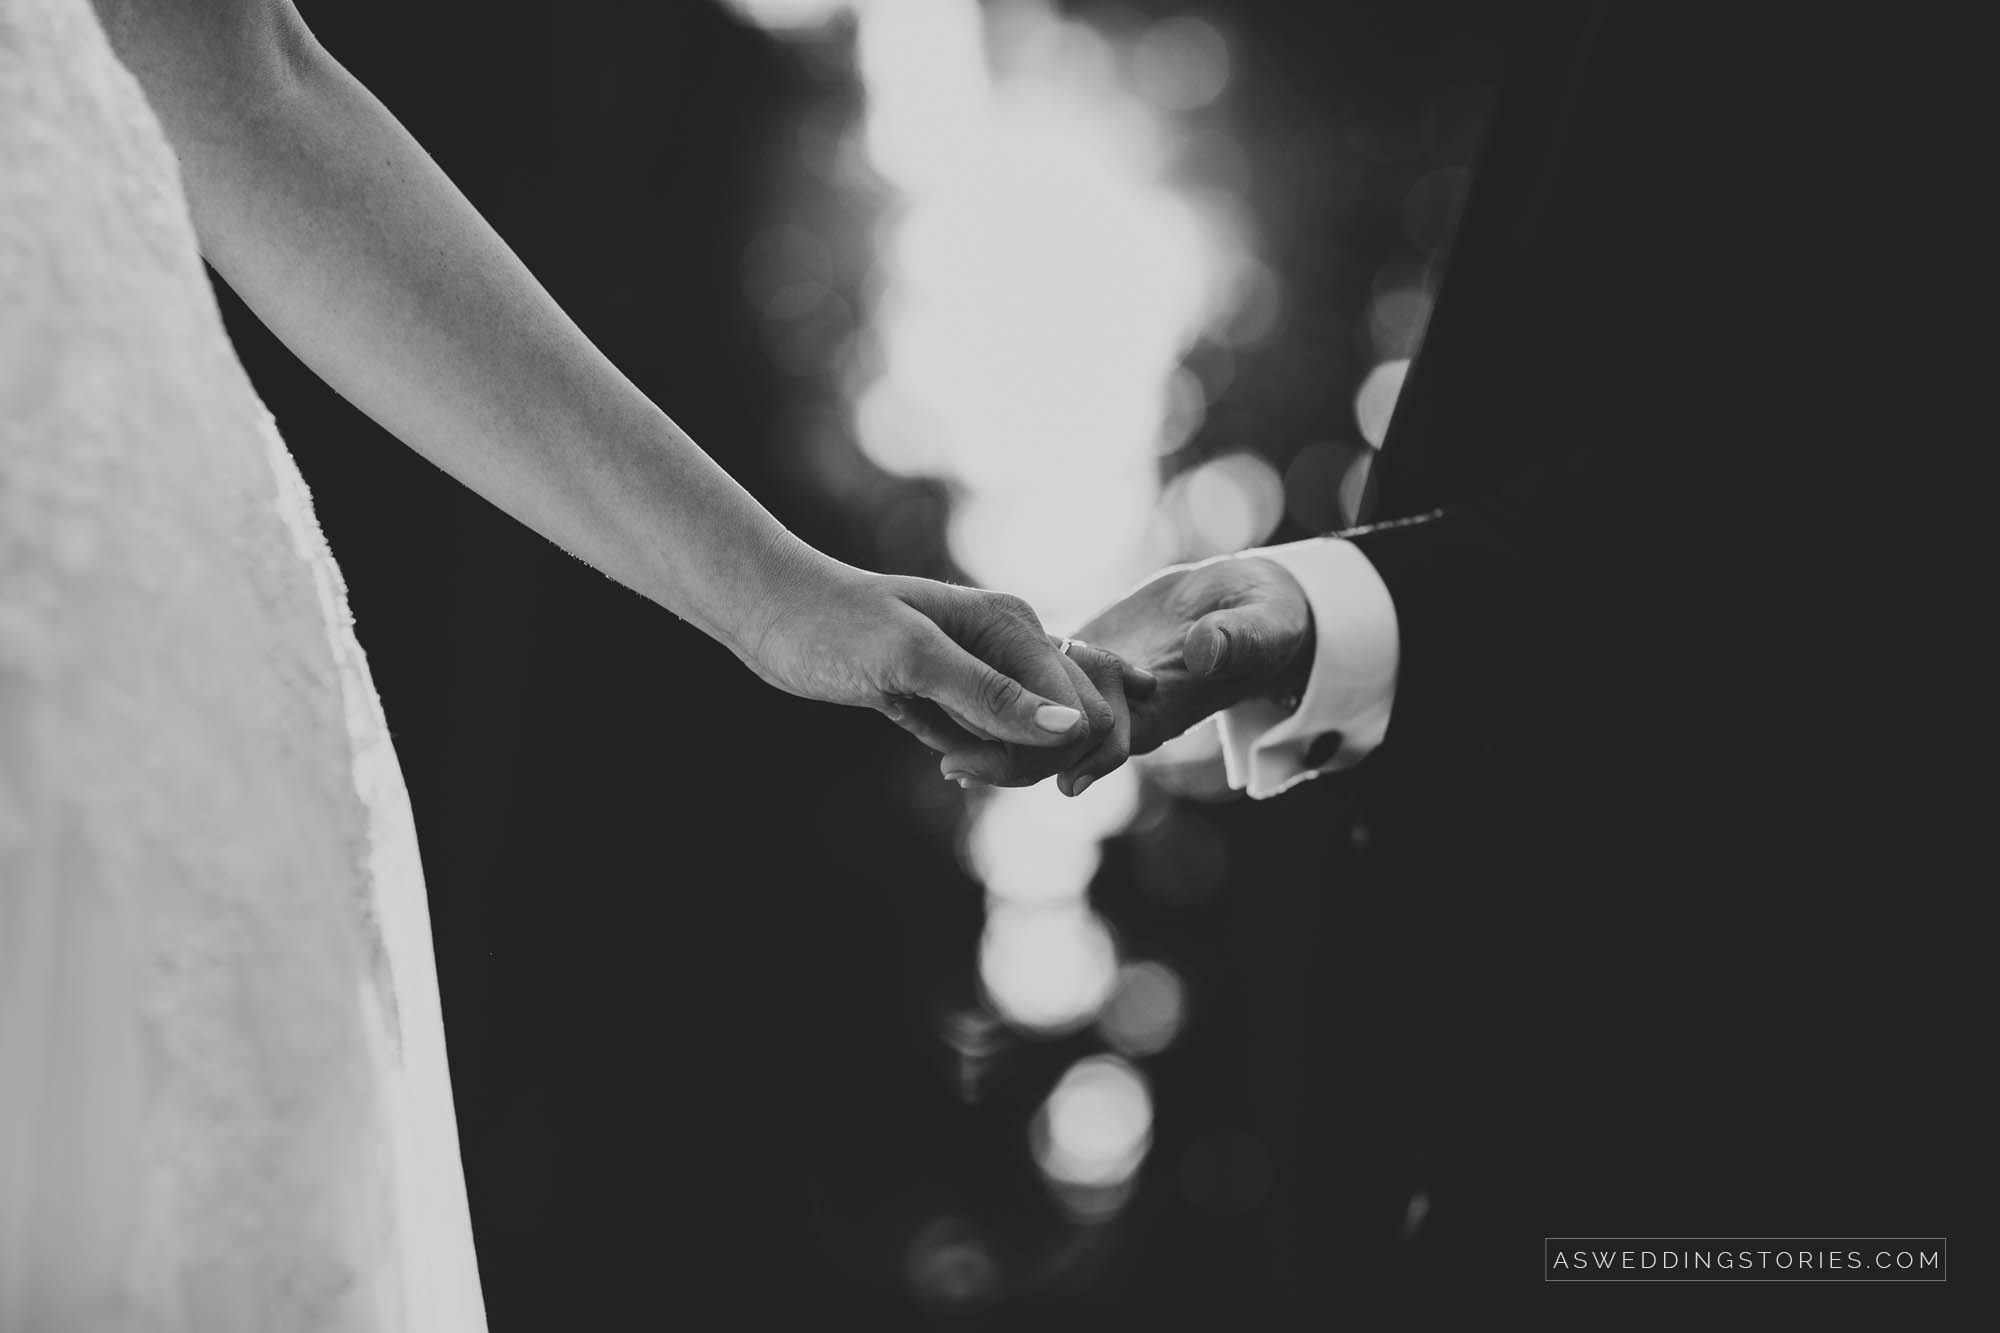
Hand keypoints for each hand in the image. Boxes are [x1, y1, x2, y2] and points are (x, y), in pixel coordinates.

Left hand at [746, 553, 1151, 752]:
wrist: (776, 613)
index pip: (1076, 709)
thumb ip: (992, 696)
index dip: (1035, 752)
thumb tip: (1070, 727)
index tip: (962, 763)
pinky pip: (992, 738)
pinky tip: (916, 729)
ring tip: (930, 743)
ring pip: (1027, 740)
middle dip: (1015, 759)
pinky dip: (965, 751)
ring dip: (986, 758)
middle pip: (1061, 729)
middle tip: (948, 762)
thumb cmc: (836, 624)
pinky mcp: (960, 689)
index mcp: (1014, 624)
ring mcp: (988, 667)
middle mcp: (1012, 643)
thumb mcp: (913, 661)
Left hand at [939, 554, 1312, 789]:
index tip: (999, 764)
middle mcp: (1123, 712)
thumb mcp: (1260, 626)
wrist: (1261, 607)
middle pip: (1053, 746)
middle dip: (1004, 754)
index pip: (1099, 747)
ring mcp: (1102, 690)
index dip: (1054, 756)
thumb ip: (1234, 640)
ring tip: (929, 720)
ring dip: (989, 723)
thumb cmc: (1269, 621)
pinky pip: (1036, 679)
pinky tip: (957, 673)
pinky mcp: (1088, 660)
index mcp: (1160, 710)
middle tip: (947, 761)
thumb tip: (1201, 652)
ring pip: (1036, 717)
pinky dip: (998, 681)